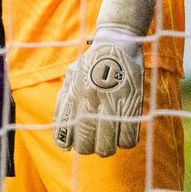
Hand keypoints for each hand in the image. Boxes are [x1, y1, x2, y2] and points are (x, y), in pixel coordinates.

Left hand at [54, 0, 150, 156]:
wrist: (117, 43)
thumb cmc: (92, 62)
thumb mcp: (71, 75)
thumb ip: (63, 100)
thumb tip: (57, 126)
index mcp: (74, 95)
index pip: (66, 133)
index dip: (68, 144)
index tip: (72, 145)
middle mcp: (91, 101)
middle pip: (87, 144)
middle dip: (89, 149)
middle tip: (93, 144)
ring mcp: (112, 103)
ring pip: (108, 145)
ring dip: (107, 148)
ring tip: (109, 142)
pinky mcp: (133, 103)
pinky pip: (129, 138)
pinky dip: (126, 142)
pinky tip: (124, 135)